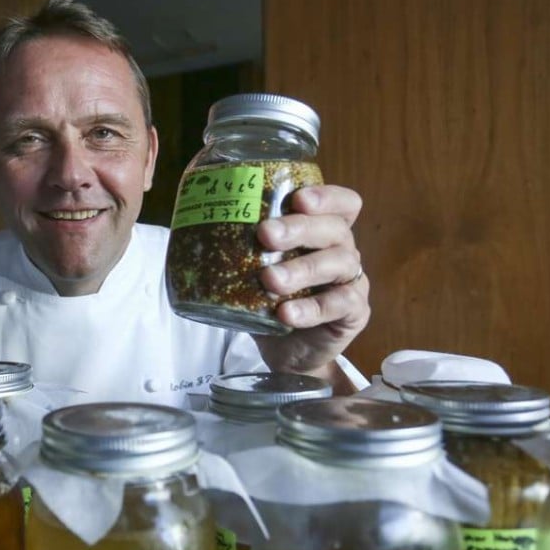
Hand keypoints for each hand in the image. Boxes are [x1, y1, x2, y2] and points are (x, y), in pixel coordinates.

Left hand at [252, 184, 370, 384]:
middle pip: (334, 228)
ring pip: (338, 263)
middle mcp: (343, 251)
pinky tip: (286, 314)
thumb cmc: (270, 303)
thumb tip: (195, 229)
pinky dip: (311, 308)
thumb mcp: (254, 272)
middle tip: (266, 235)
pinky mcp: (354, 313)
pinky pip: (340, 305)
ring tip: (270, 280)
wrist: (285, 353)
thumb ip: (241, 250)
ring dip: (302, 269)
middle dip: (299, 228)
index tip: (298, 199)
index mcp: (323, 234)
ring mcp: (352, 281)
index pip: (342, 204)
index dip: (326, 197)